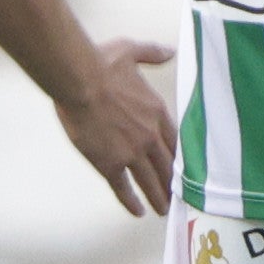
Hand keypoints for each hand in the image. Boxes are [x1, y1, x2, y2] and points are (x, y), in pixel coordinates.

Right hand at [58, 41, 179, 216]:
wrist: (79, 80)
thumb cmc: (103, 63)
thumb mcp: (133, 51)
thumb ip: (153, 53)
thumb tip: (170, 51)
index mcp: (157, 113)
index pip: (175, 142)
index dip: (180, 158)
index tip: (183, 168)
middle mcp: (149, 136)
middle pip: (168, 167)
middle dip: (173, 184)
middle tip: (177, 197)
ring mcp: (130, 153)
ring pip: (150, 182)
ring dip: (158, 197)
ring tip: (162, 209)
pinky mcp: (109, 164)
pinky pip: (124, 188)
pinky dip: (131, 202)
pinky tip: (137, 211)